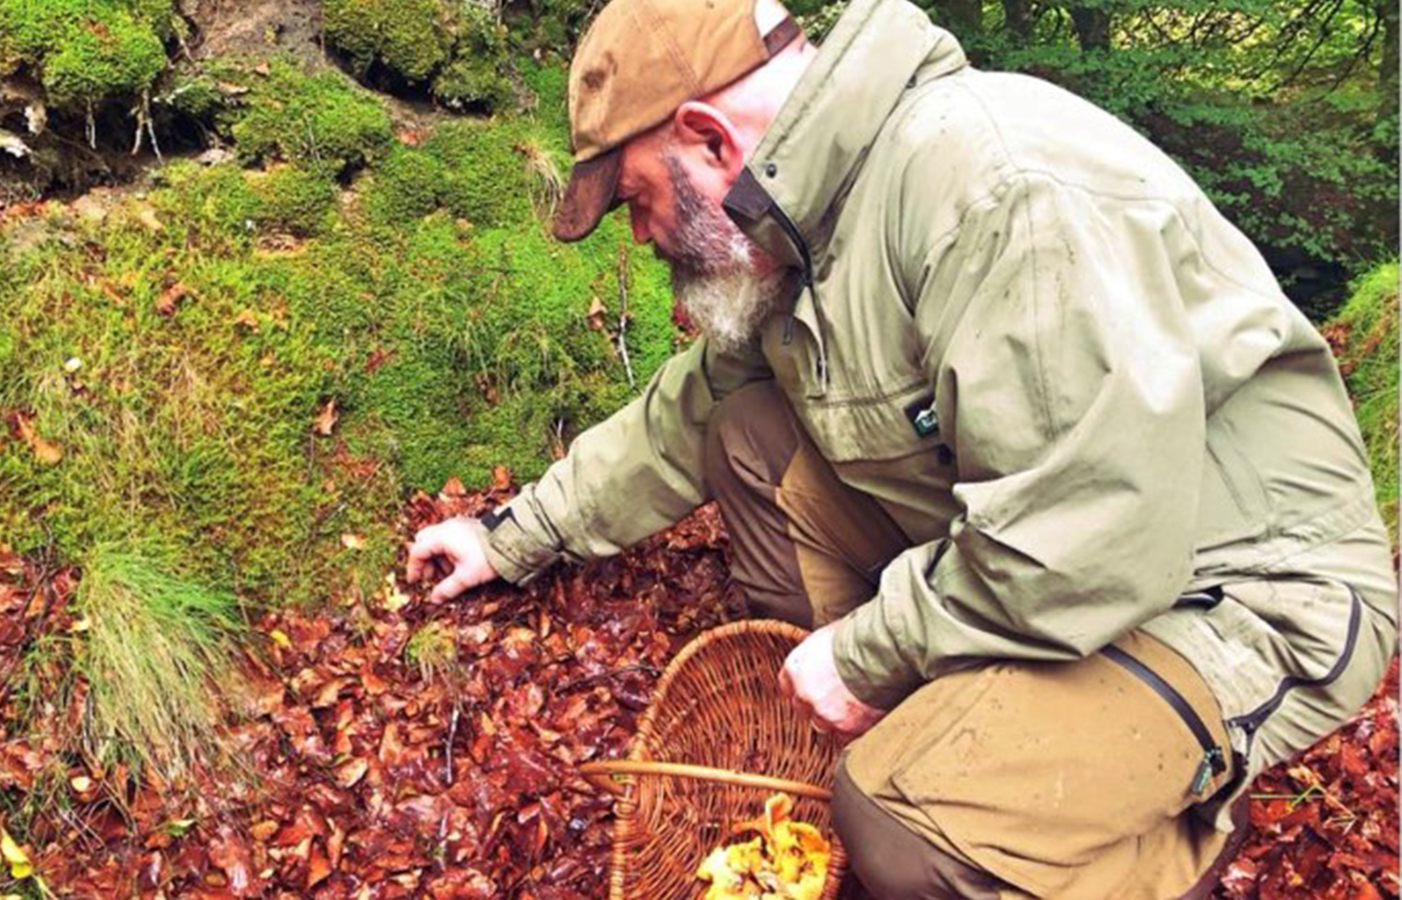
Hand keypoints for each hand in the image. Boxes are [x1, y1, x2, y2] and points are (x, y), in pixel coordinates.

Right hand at [405, 517, 497, 601]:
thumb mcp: (466, 577)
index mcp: (442, 537)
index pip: (417, 551)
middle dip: (424, 560)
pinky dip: (447, 551)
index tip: (415, 581)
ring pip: (435, 539)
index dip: (414, 568)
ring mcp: (457, 524)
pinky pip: (448, 537)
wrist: (512, 542)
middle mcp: (447, 527)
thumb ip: (447, 589)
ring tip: (448, 573)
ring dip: (436, 557)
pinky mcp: (466, 526)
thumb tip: (434, 599)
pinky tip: (458, 564)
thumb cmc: (487, 558)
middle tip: (432, 576)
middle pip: (423, 541)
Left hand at [779, 623, 884, 739]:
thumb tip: (823, 654)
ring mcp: (823, 713)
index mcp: (795, 668)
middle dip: (817, 704)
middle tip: (836, 696)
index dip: (800, 687)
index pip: (787, 685)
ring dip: (835, 718)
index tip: (811, 686)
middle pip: (803, 708)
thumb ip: (818, 654)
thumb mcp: (827, 637)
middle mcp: (804, 694)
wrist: (878, 653)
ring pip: (823, 724)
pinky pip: (845, 736)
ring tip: (855, 704)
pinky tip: (864, 715)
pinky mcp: (845, 727)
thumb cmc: (856, 637)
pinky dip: (853, 728)